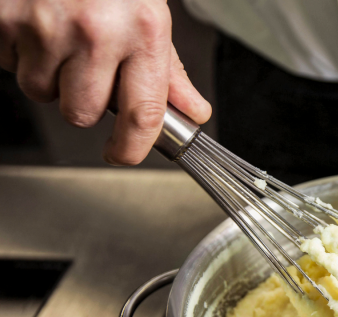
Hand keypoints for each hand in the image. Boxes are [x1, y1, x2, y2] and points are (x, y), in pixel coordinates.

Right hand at [0, 0, 210, 164]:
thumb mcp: (149, 15)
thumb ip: (169, 71)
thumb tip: (192, 111)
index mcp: (142, 31)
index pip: (143, 114)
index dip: (131, 149)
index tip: (123, 154)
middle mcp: (96, 31)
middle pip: (84, 113)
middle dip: (83, 100)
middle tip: (85, 69)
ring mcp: (46, 26)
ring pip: (43, 92)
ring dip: (49, 76)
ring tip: (59, 39)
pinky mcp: (4, 20)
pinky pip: (9, 64)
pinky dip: (19, 53)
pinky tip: (35, 26)